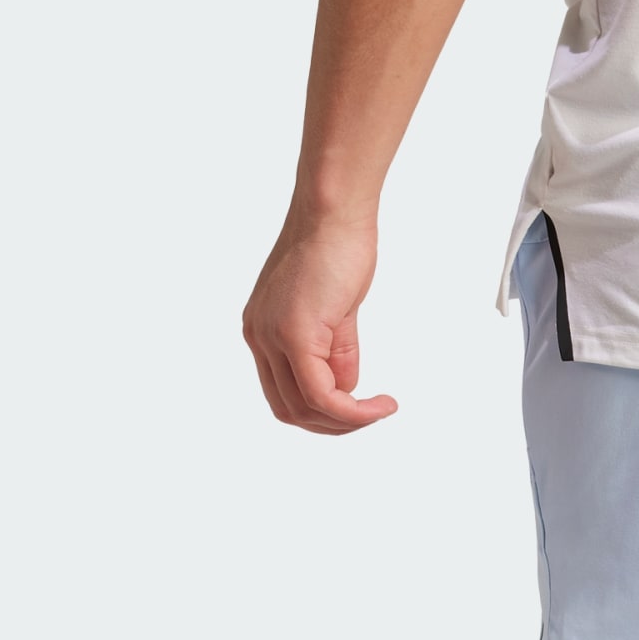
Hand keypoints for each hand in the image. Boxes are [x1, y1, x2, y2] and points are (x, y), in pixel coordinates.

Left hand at [242, 213, 397, 432]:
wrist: (334, 213)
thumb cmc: (337, 249)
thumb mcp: (336, 314)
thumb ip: (336, 355)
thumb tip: (346, 391)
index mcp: (263, 331)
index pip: (283, 395)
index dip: (321, 415)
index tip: (358, 409)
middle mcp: (258, 336)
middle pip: (290, 411)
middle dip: (335, 426)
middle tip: (372, 416)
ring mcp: (271, 336)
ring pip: (306, 408)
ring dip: (348, 420)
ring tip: (380, 409)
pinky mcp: (293, 334)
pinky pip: (322, 394)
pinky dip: (354, 410)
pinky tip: (380, 405)